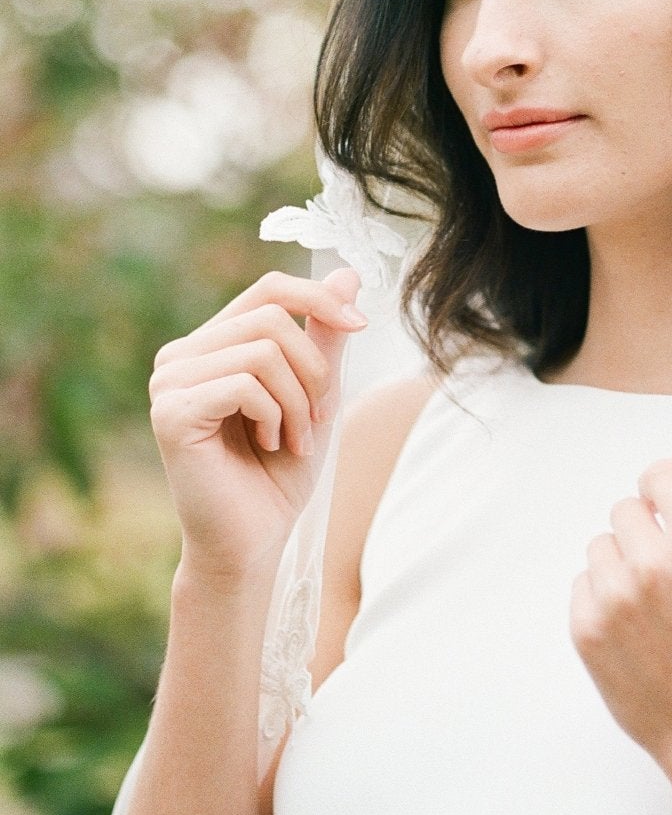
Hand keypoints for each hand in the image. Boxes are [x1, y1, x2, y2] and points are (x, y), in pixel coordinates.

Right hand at [149, 266, 367, 582]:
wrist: (252, 541)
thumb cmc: (278, 473)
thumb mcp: (314, 394)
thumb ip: (323, 337)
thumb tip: (347, 273)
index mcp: (209, 345)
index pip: (267, 290)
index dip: (318, 300)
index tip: (360, 325)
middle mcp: (179, 356)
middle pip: (271, 317)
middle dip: (313, 370)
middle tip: (317, 419)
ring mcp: (168, 383)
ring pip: (263, 350)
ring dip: (298, 401)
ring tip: (294, 439)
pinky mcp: (171, 413)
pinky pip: (246, 384)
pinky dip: (276, 416)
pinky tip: (270, 446)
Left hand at [569, 442, 671, 793]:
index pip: (659, 475)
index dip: (665, 489)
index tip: (667, 505)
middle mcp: (652, 565)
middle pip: (625, 509)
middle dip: (645, 531)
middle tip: (670, 573)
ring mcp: (614, 599)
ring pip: (600, 547)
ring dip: (621, 565)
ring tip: (654, 609)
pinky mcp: (586, 630)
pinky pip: (582, 586)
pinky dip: (603, 599)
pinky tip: (636, 631)